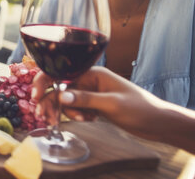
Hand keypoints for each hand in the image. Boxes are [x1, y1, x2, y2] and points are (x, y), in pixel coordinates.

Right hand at [32, 66, 167, 140]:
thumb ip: (85, 99)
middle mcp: (89, 80)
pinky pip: (76, 108)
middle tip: (44, 116)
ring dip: (65, 111)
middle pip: (59, 86)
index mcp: (93, 72)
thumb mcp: (112, 104)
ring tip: (75, 120)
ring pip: (66, 99)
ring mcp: (91, 93)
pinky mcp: (94, 105)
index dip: (45, 82)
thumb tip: (60, 97)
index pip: (61, 72)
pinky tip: (87, 121)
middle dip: (50, 100)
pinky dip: (76, 115)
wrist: (159, 123)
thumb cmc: (141, 108)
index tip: (35, 96)